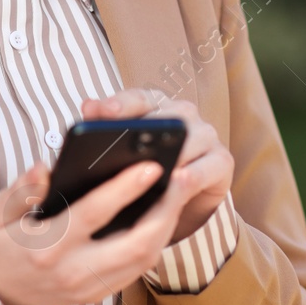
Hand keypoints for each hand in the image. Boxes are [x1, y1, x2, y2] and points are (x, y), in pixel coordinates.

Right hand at [0, 153, 204, 304]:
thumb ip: (21, 191)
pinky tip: (164, 214)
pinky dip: (156, 241)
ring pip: (144, 260)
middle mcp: (72, 273)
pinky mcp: (98, 295)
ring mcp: (88, 288)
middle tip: (183, 177)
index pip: (92, 214)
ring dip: (167, 225)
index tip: (150, 165)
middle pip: (135, 245)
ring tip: (179, 190)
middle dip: (165, 210)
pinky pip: (138, 270)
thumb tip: (44, 168)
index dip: (124, 189)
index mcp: (45, 247)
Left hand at [80, 88, 233, 244]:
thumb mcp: (120, 160)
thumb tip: (83, 116)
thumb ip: (102, 140)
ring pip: (190, 138)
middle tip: (119, 139)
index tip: (94, 111)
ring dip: (171, 151)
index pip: (137, 98)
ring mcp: (206, 136)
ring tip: (150, 163)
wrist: (181, 206)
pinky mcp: (222, 162)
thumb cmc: (145, 178)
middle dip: (143, 129)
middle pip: (165, 115)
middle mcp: (184, 115)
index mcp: (156, 106)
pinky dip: (194, 174)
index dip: (116, 104)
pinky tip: (178, 179)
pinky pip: (209, 166)